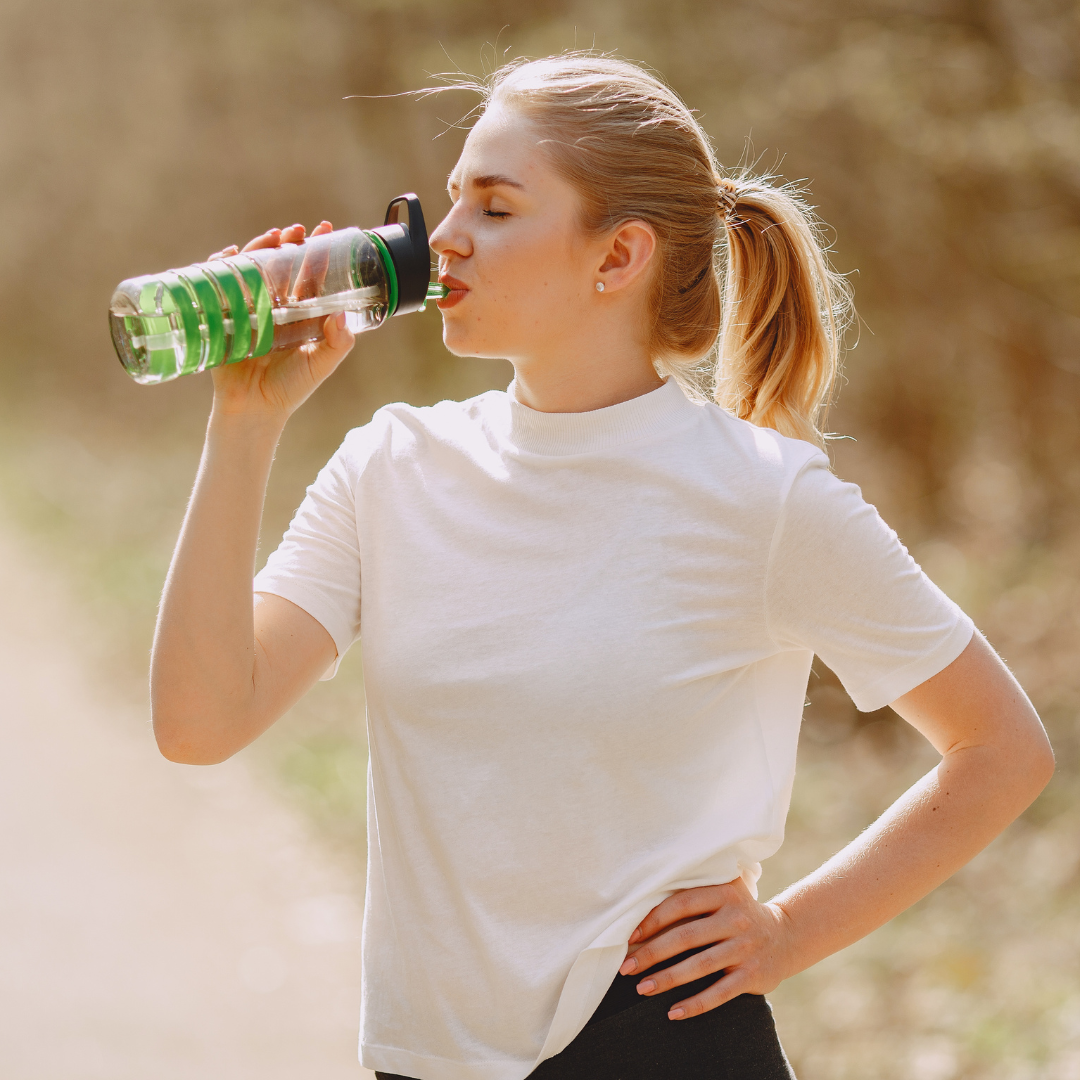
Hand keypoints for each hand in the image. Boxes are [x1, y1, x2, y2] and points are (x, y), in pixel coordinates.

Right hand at [207, 221, 355, 421]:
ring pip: (253, 268)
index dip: (318, 253)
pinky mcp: (224, 315)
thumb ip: (338, 342)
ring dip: (260, 247)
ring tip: (272, 236)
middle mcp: (275, 307)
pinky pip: (220, 283)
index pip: (310, 276)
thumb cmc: (290, 388)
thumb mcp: (320, 364)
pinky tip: (231, 254)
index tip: (327, 230)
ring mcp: (248, 309)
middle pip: (281, 265)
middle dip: (288, 243)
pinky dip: (223, 265)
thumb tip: (343, 314)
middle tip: (296, 230)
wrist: (254, 409)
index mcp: (299, 315)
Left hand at [618, 879, 794, 1019]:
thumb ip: (693, 895)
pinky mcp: (752, 975)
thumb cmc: (737, 913)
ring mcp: (745, 948)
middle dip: (652, 953)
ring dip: (667, 979)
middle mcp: (736, 918)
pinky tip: (673, 1012)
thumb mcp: (723, 893)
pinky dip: (695, 1004)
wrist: (785, 935)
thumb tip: (641, 913)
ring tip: (641, 988)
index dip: (653, 920)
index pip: (681, 904)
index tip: (630, 937)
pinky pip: (719, 993)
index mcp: (724, 893)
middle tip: (626, 967)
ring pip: (699, 966)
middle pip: (686, 936)